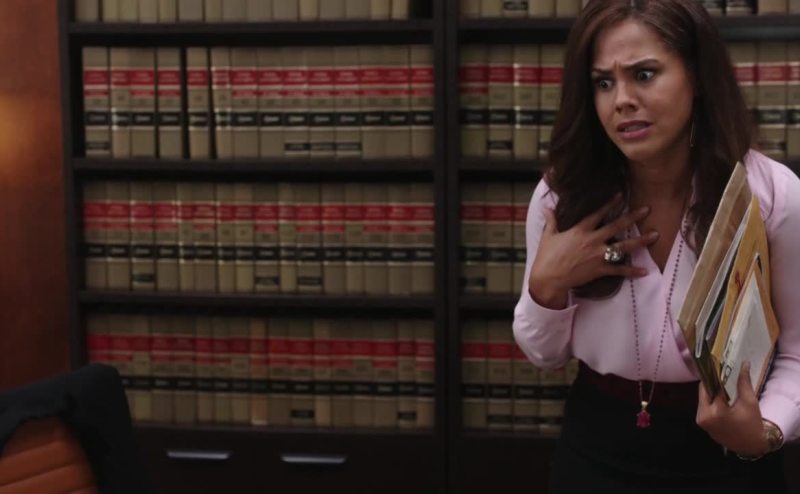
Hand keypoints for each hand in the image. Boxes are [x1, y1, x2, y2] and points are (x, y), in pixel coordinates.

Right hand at [528, 194, 656, 308]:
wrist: (548, 278)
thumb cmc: (546, 256)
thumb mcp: (548, 235)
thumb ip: (551, 220)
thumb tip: (547, 207)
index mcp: (580, 230)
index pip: (598, 213)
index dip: (610, 203)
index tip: (621, 195)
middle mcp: (592, 240)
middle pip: (616, 226)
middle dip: (633, 217)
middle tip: (647, 209)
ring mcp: (597, 256)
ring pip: (623, 247)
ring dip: (641, 241)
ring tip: (655, 235)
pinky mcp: (599, 270)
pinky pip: (619, 270)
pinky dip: (632, 271)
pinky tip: (645, 271)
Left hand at [696, 362, 768, 456]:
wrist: (751, 446)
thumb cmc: (752, 424)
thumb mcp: (749, 402)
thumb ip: (743, 382)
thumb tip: (744, 363)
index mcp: (715, 412)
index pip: (710, 386)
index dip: (714, 374)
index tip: (717, 364)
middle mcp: (703, 416)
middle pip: (704, 391)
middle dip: (712, 382)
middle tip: (720, 372)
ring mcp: (701, 421)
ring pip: (703, 398)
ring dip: (711, 391)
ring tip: (721, 383)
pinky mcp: (702, 424)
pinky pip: (704, 406)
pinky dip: (710, 400)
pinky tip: (720, 396)